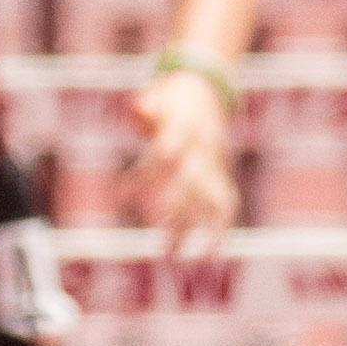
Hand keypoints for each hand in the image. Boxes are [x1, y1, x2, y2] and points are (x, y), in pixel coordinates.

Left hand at [126, 67, 238, 242]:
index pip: (165, 155)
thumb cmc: (173, 96)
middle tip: (155, 239)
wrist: (209, 89)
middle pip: (189, 184)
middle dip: (172, 212)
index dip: (144, 176)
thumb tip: (136, 109)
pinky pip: (226, 204)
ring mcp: (215, 163)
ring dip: (192, 228)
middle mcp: (204, 148)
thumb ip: (147, 105)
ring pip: (207, 200)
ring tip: (173, 256)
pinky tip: (210, 255)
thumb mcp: (160, 93)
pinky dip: (221, 230)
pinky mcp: (222, 174)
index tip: (120, 197)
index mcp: (186, 127)